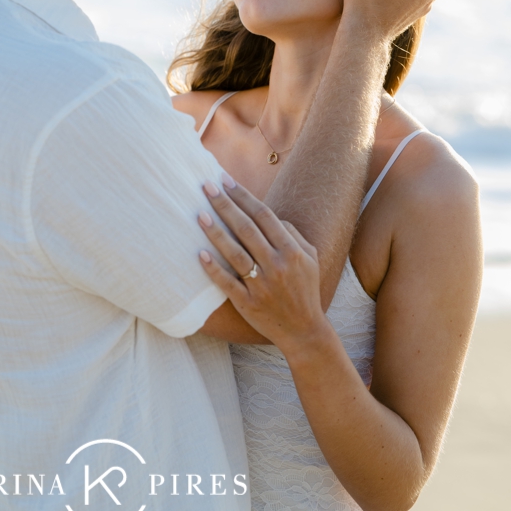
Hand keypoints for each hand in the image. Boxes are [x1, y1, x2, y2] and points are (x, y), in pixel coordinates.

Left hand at [198, 179, 326, 354]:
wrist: (303, 330)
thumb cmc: (306, 289)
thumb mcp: (310, 257)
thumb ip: (292, 234)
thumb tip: (269, 216)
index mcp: (291, 251)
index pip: (264, 215)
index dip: (243, 196)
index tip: (226, 180)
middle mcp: (276, 265)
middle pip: (246, 229)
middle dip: (225, 205)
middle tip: (207, 186)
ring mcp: (261, 285)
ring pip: (234, 254)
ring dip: (216, 232)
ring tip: (199, 214)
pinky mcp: (248, 304)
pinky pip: (227, 283)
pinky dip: (213, 269)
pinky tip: (200, 254)